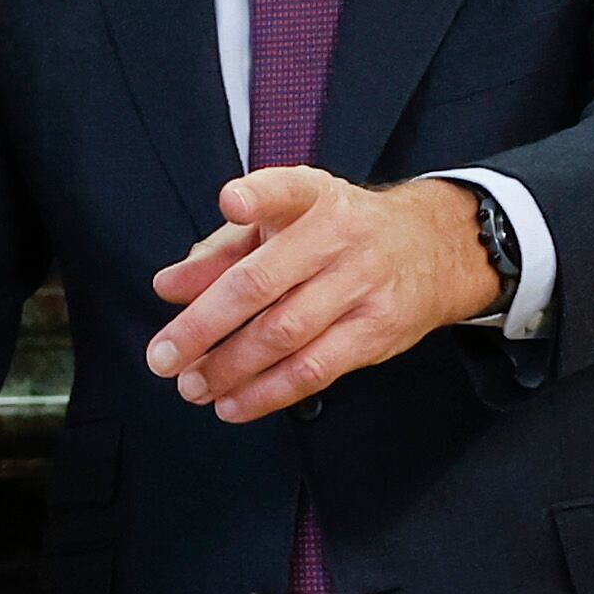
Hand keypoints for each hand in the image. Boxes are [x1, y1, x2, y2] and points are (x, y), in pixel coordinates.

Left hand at [144, 169, 497, 421]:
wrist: (430, 248)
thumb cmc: (336, 231)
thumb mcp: (282, 222)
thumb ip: (221, 252)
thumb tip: (168, 288)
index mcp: (312, 197)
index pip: (286, 189)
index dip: (259, 197)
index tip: (231, 202)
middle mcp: (339, 236)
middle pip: (262, 284)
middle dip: (203, 326)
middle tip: (162, 357)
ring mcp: (362, 285)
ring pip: (285, 334)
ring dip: (230, 368)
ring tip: (192, 386)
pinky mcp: (377, 330)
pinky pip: (314, 369)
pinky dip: (267, 393)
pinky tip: (233, 403)